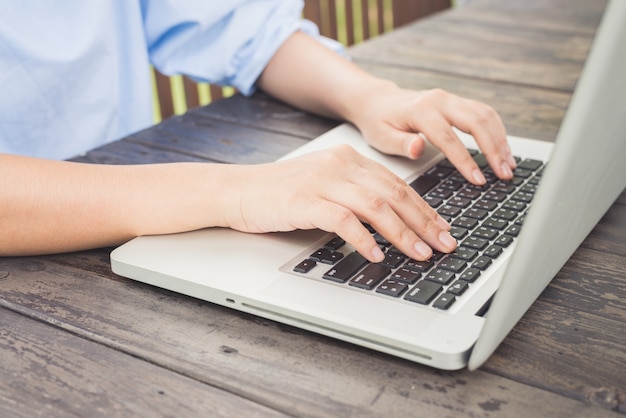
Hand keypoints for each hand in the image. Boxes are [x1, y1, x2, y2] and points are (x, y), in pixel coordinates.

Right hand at [224, 145, 457, 262]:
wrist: (239, 190)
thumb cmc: (282, 193)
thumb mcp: (325, 185)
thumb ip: (355, 195)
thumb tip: (391, 222)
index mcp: (349, 159)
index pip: (396, 184)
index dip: (424, 208)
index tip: (442, 228)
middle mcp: (340, 165)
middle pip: (393, 193)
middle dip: (424, 222)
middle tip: (444, 244)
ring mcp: (323, 181)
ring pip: (375, 205)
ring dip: (402, 233)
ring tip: (420, 253)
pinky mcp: (305, 201)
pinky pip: (343, 219)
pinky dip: (364, 239)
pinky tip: (376, 255)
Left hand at [350, 86, 516, 183]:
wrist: (377, 101)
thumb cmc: (378, 122)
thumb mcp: (381, 138)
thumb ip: (401, 144)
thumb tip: (418, 148)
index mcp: (420, 111)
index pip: (448, 138)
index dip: (465, 160)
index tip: (479, 180)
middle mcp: (439, 100)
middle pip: (476, 122)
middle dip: (494, 149)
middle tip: (504, 174)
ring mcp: (450, 98)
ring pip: (485, 115)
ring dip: (500, 140)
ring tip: (509, 166)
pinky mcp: (457, 102)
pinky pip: (484, 113)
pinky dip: (497, 131)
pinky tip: (503, 150)